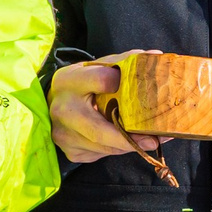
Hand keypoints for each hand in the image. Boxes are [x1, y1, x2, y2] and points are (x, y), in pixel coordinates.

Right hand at [47, 53, 162, 164]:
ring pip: (105, 147)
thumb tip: (156, 57)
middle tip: (154, 141)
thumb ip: (124, 63)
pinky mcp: (71, 152)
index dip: (122, 84)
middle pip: (100, 131)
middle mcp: (62, 110)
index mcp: (69, 81)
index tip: (142, 89)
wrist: (54, 102)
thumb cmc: (83, 83)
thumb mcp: (97, 67)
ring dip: (130, 146)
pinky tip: (130, 143)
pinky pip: (102, 154)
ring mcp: (64, 135)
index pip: (102, 80)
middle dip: (129, 139)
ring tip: (152, 140)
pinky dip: (119, 149)